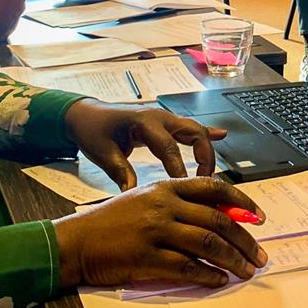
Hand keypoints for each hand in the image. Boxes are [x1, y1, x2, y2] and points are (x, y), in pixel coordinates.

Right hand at [52, 177, 266, 288]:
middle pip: (218, 220)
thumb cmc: (112, 222)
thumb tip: (219, 217)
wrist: (76, 241)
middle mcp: (164, 205)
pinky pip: (187, 267)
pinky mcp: (147, 258)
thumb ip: (179, 204)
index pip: (215, 188)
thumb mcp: (146, 200)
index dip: (242, 202)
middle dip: (245, 240)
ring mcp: (156, 231)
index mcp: (166, 188)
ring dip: (232, 260)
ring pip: (208, 244)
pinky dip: (207, 275)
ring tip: (245, 272)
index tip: (259, 217)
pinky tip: (217, 280)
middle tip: (259, 256)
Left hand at [64, 100, 222, 189]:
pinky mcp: (164, 123)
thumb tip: (135, 193)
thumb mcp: (102, 153)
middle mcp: (159, 117)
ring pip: (196, 130)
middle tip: (205, 184)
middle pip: (194, 133)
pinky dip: (206, 134)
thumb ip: (120, 172)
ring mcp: (164, 118)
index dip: (180, 170)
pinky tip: (222, 136)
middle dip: (205, 159)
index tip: (187, 189)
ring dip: (206, 152)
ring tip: (211, 176)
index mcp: (143, 122)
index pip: (169, 148)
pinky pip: (190, 129)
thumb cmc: (92, 130)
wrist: (85, 114)